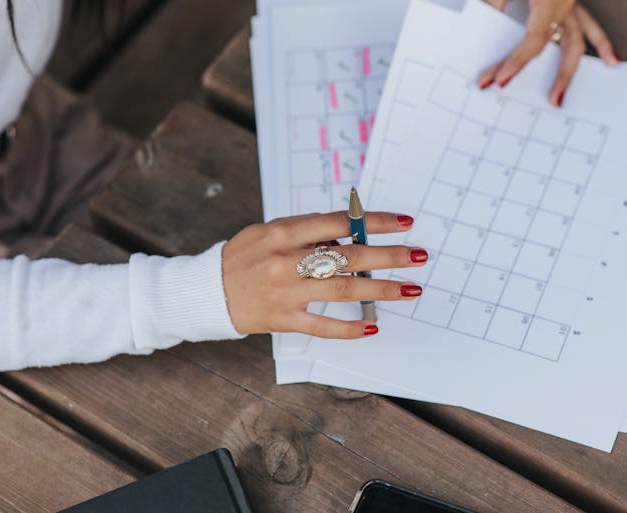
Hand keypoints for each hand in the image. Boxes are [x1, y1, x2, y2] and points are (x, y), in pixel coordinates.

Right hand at [222, 211, 427, 338]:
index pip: (339, 222)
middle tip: (418, 255)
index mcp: (284, 232)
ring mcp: (286, 291)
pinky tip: (372, 326)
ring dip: (380, 289)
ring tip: (409, 288)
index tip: (404, 222)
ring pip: (342, 289)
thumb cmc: (245, 256)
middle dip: (388, 256)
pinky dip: (348, 327)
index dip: (374, 221)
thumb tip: (351, 236)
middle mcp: (287, 260)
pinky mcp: (283, 319)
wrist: (209, 290)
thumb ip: (308, 232)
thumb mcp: (271, 231)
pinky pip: (321, 326)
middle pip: (348, 256)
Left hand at [478, 0, 618, 106]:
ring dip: (570, 68)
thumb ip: (497, 1)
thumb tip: (485, 21)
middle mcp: (566, 3)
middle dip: (545, 75)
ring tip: (562, 95)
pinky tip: (611, 60)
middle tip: (528, 97)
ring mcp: (572, 2)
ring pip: (578, 40)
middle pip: (560, 47)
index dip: (515, 63)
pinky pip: (590, 23)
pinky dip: (600, 42)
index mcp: (550, 0)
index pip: (533, 41)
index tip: (497, 81)